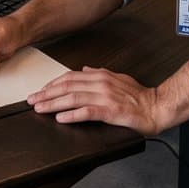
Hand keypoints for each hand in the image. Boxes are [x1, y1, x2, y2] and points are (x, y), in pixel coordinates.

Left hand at [27, 67, 165, 134]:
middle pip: (67, 87)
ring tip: (40, 109)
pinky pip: (87, 112)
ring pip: (73, 98)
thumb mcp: (118, 78)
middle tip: (32, 101)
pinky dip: (72, 114)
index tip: (40, 91)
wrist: (156, 107)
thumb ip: (100, 74)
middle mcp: (101, 84)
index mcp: (100, 76)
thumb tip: (85, 69)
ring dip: (53, 103)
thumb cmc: (138, 96)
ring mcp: (105, 97)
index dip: (52, 84)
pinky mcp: (110, 111)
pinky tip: (60, 118)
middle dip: (46, 94)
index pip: (69, 77)